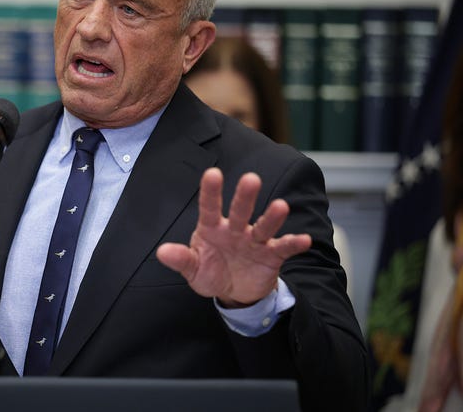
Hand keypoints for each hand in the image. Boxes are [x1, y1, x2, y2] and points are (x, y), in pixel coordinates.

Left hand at [156, 167, 311, 306]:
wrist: (234, 292)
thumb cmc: (210, 272)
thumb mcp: (193, 269)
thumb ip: (181, 259)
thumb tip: (162, 252)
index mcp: (212, 228)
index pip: (209, 207)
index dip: (211, 192)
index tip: (212, 173)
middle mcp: (234, 229)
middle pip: (240, 211)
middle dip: (245, 196)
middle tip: (251, 178)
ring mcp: (254, 241)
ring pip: (264, 226)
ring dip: (272, 217)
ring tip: (281, 206)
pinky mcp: (271, 255)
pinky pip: (283, 247)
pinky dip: (294, 244)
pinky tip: (304, 239)